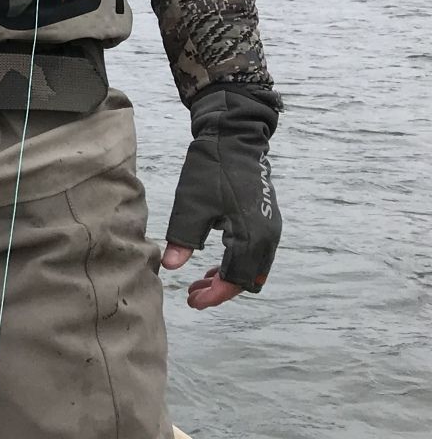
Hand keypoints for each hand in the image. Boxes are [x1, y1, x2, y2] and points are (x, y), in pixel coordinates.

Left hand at [163, 85, 282, 309]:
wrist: (234, 138)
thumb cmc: (211, 170)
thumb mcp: (191, 205)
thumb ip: (183, 238)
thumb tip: (171, 267)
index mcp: (251, 236)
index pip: (236, 279)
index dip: (215, 295)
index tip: (193, 301)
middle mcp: (267, 237)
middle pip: (248, 279)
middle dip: (221, 290)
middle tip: (192, 294)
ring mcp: (269, 229)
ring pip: (252, 268)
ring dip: (228, 278)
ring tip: (198, 284)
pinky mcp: (264, 221)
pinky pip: (254, 253)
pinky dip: (235, 264)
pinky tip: (212, 266)